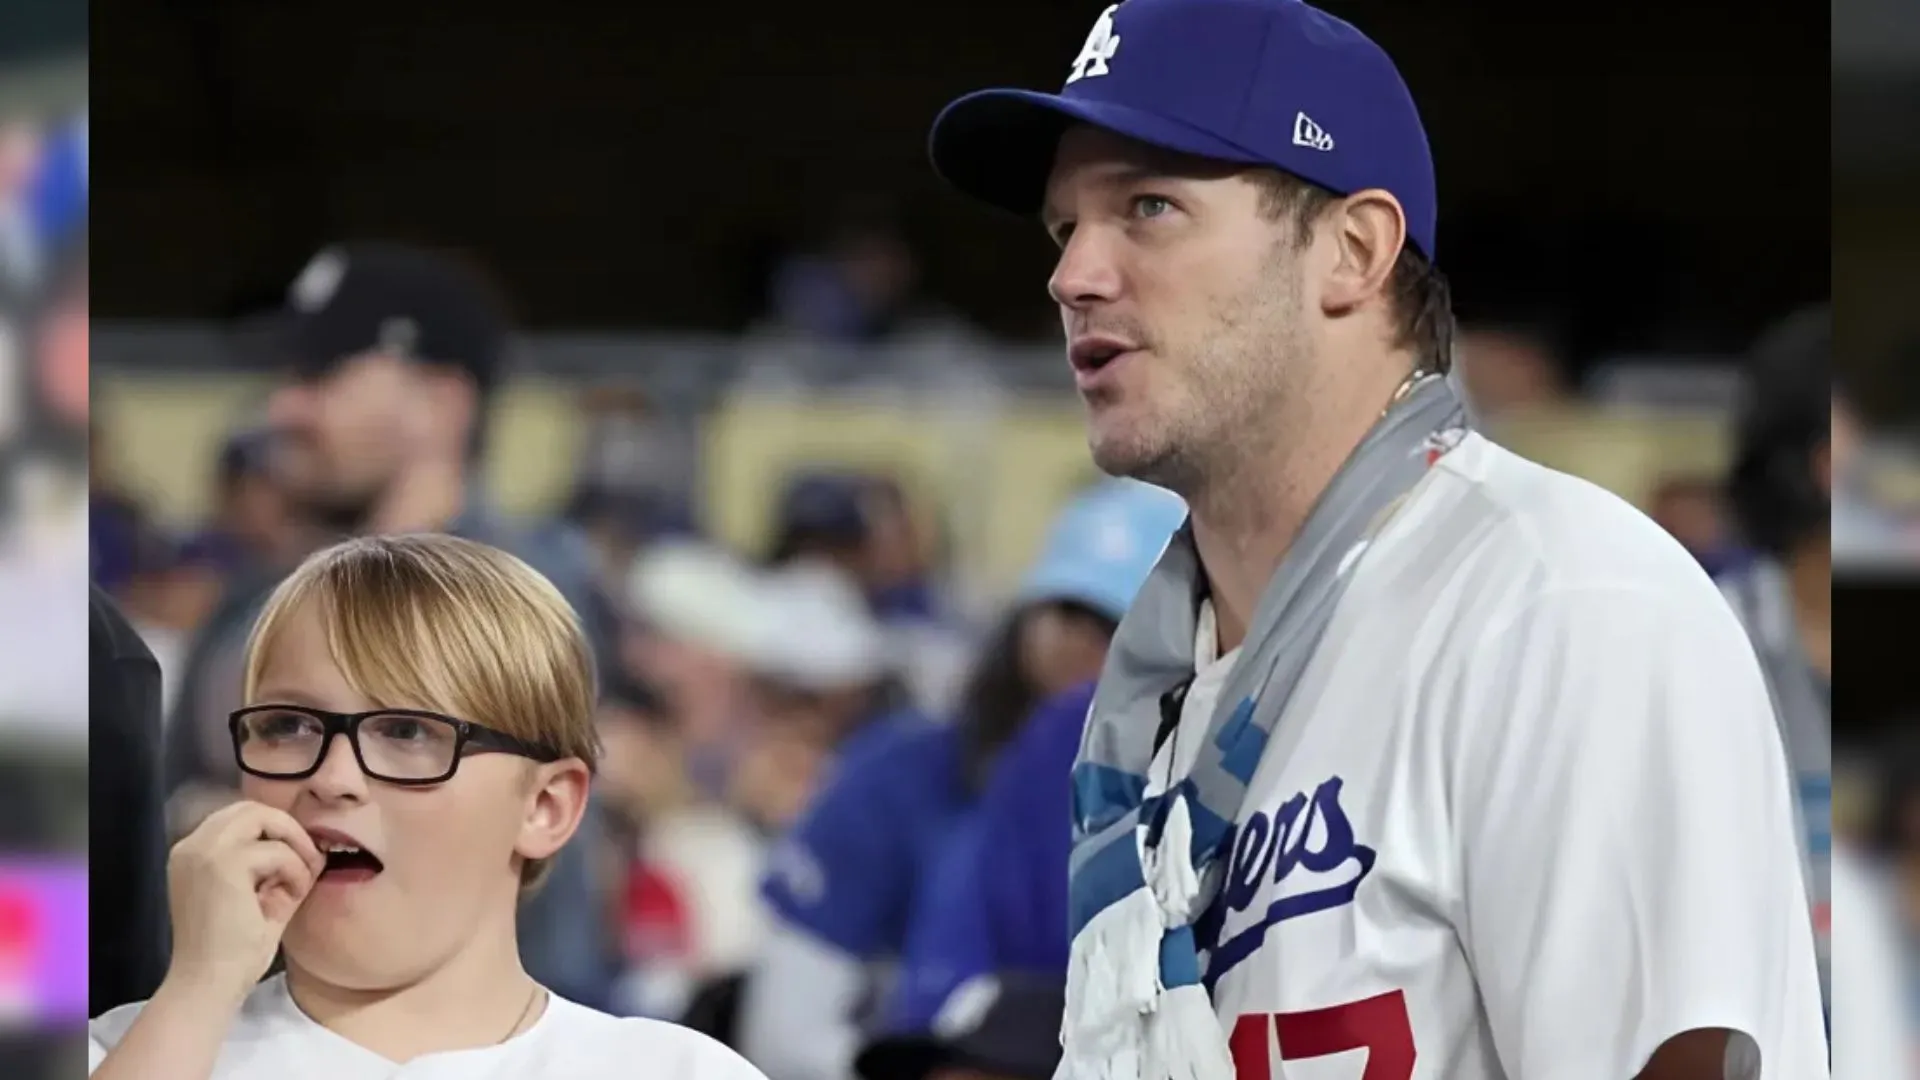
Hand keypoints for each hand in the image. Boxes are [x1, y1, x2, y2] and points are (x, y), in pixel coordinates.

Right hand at [163, 800, 325, 1004]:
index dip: (275, 831)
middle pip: (251, 808)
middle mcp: (190, 846)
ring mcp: (202, 852)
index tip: (296, 860)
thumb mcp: (261, 898)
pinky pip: (276, 851)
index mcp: (193, 854)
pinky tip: (292, 895)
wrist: (208, 986)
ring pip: (263, 818)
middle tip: (307, 862)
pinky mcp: (221, 866)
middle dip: (288, 829)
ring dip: (292, 845)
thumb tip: (316, 848)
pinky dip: (294, 870)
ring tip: (298, 881)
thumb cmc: (233, 952)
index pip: (239, 817)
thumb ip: (280, 869)